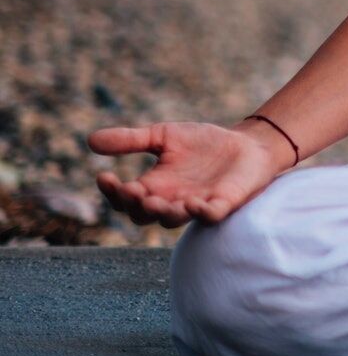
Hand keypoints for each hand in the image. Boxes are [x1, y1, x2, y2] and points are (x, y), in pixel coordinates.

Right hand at [87, 119, 296, 228]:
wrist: (248, 144)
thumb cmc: (204, 144)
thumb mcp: (164, 136)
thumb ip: (131, 140)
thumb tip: (90, 140)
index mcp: (154, 186)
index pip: (125, 199)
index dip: (112, 192)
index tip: (104, 176)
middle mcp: (171, 200)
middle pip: (143, 215)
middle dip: (135, 205)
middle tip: (131, 190)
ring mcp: (196, 204)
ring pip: (172, 219)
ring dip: (162, 212)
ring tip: (153, 201)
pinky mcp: (223, 204)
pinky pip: (210, 216)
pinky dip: (201, 213)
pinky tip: (192, 203)